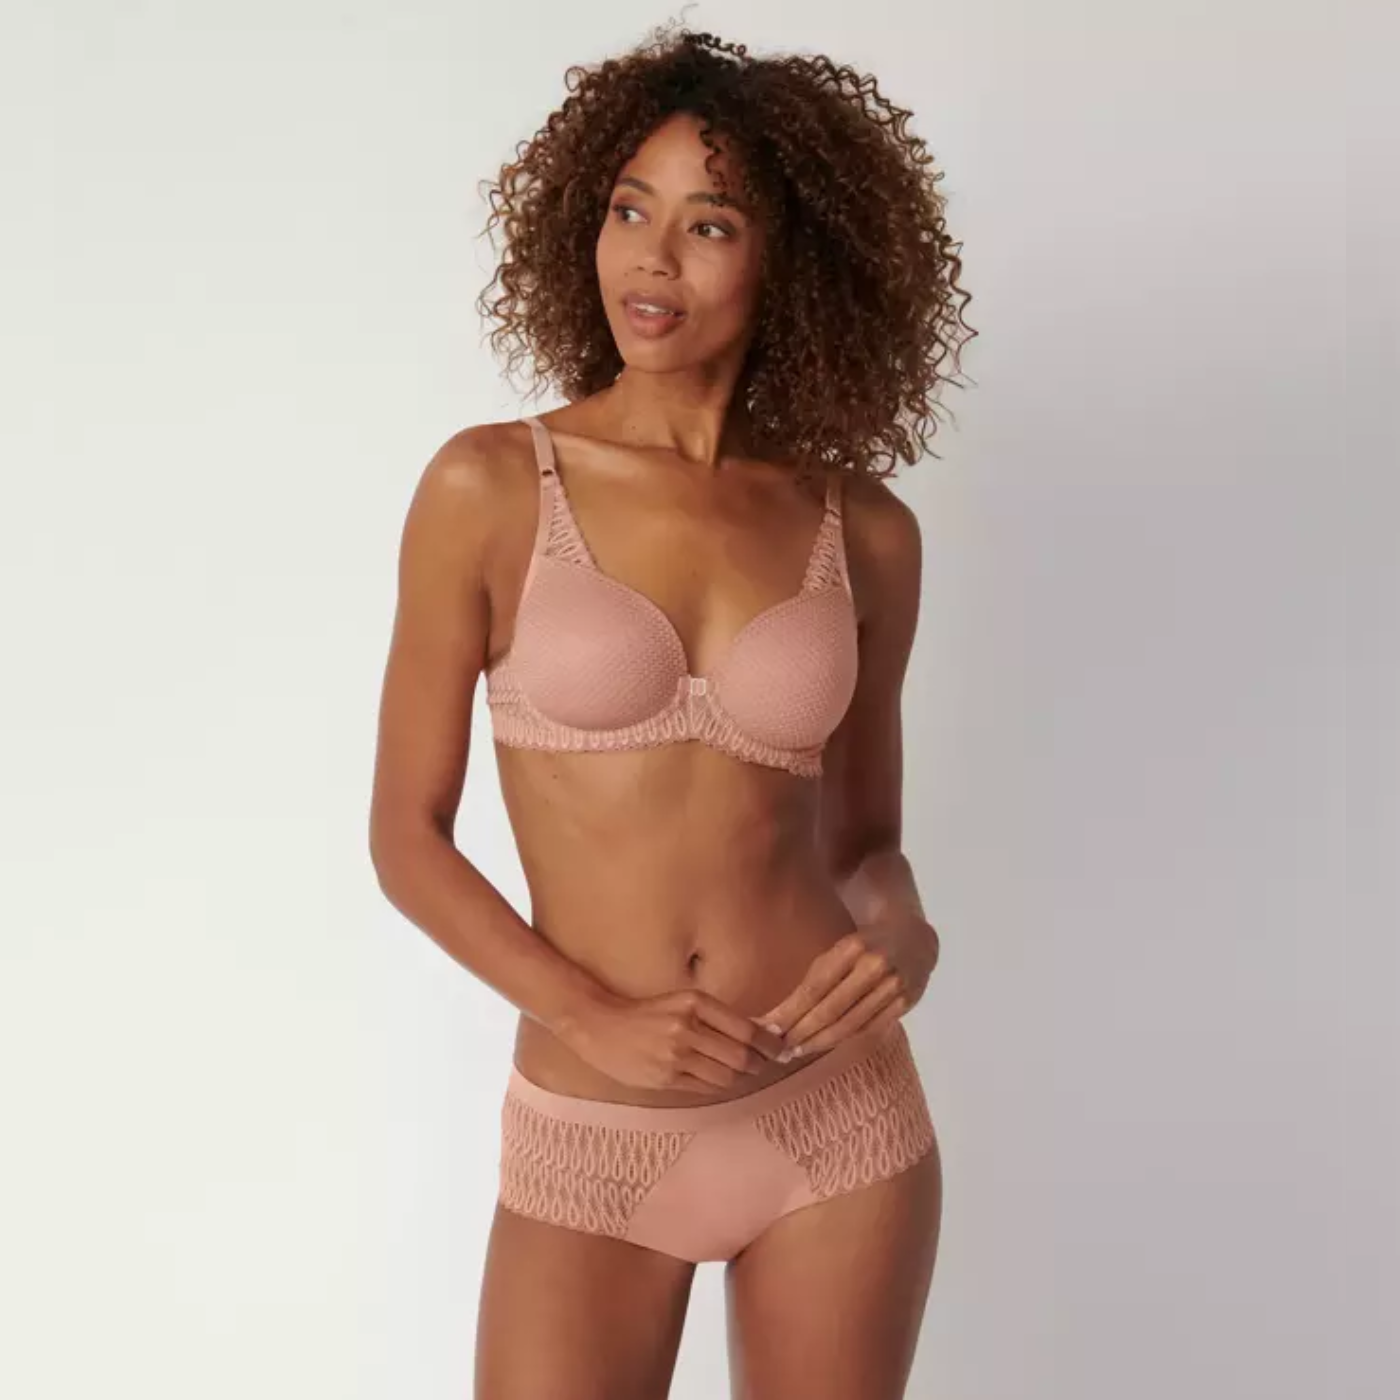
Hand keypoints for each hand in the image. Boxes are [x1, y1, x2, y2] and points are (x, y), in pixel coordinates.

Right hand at [559, 986, 787, 1093]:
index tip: (779, 1048)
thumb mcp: (682, 1002)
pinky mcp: (665, 1078)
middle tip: (766, 1064)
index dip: (769, 1043)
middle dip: (759, 1064)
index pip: (747, 1030)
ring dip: (740, 1077)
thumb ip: (716, 1017)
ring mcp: (675, 1056)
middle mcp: (687, 1028)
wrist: (601, 1025)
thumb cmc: (646, 1012)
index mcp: (695, 1003)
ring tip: (744, 1073)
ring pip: (726, 1076)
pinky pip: (705, 1088)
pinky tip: (719, 1079)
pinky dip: (718, 1085)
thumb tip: (758, 1032)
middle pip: (741, 1056)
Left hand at [757, 916, 939, 1058]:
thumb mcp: (841, 947)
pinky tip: (825, 1045)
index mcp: (852, 947)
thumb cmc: (865, 944)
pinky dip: (844, 1040)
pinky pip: (868, 1029)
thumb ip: (818, 975)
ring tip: (795, 1052)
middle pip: (830, 1009)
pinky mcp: (905, 1004)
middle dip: (801, 1033)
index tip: (768, 1029)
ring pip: (849, 1024)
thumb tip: (781, 1013)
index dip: (790, 1012)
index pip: (815, 987)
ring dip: (819, 1042)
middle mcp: (874, 966)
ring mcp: (893, 987)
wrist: (915, 939)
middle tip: (777, 1050)